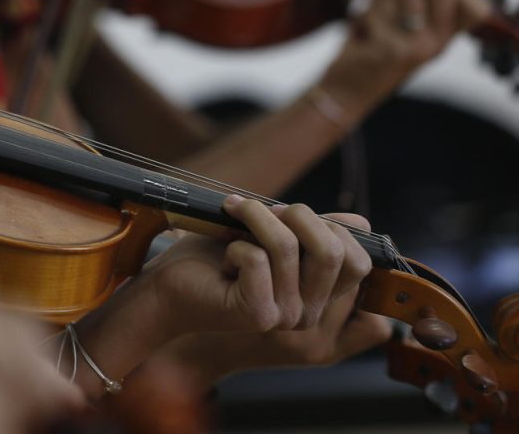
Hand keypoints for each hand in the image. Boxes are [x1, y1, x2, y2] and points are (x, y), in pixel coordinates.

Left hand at [149, 212, 392, 382]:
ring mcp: (285, 318)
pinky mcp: (257, 314)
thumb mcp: (268, 237)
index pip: (359, 260)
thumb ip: (310, 232)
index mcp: (319, 297)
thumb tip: (360, 222)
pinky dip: (234, 244)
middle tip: (258, 209)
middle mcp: (309, 314)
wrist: (166, 288)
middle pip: (333, 250)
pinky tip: (222, 259)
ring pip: (290, 247)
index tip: (288, 214)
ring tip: (232, 218)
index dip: (331, 226)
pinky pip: (257, 259)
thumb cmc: (212, 258)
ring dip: (255, 217)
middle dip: (297, 213)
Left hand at [317, 0, 489, 111]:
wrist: (347, 93)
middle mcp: (438, 43)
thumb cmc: (372, 52)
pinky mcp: (389, 50)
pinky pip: (373, 11)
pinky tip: (355, 32)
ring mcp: (416, 48)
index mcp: (445, 36)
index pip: (475, 6)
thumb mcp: (404, 23)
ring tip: (367, 8)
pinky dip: (358, 15)